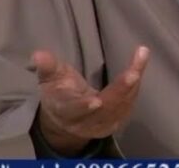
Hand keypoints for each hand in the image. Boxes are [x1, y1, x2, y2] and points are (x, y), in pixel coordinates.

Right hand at [30, 46, 150, 155]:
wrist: (65, 121)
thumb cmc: (57, 92)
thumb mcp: (49, 79)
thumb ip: (46, 66)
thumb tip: (38, 54)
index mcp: (66, 110)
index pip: (74, 110)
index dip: (83, 106)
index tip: (95, 101)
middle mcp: (85, 122)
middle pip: (105, 108)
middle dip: (120, 90)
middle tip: (134, 72)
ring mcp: (102, 125)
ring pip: (121, 106)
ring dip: (132, 83)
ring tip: (140, 58)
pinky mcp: (115, 123)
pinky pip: (128, 105)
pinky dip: (135, 87)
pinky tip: (139, 68)